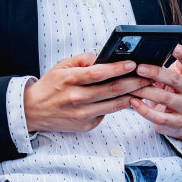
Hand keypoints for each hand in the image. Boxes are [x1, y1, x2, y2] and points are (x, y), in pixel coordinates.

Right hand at [24, 52, 153, 133]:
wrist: (33, 111)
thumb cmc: (49, 87)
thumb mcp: (59, 67)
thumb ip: (80, 60)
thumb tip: (99, 57)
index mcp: (69, 80)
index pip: (98, 73)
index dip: (117, 68)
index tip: (132, 64)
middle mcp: (77, 97)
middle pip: (112, 89)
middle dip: (134, 82)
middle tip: (148, 76)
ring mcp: (83, 113)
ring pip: (115, 104)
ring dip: (133, 95)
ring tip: (145, 87)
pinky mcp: (87, 124)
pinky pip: (107, 112)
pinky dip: (119, 105)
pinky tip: (129, 98)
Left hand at [129, 43, 181, 145]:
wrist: (174, 119)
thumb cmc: (163, 92)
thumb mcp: (162, 79)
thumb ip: (154, 68)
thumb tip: (131, 58)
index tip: (173, 46)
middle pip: (175, 79)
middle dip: (156, 73)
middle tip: (139, 68)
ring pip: (165, 98)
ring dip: (145, 92)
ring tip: (129, 88)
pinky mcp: (177, 122)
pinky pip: (160, 117)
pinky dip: (144, 110)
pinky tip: (133, 102)